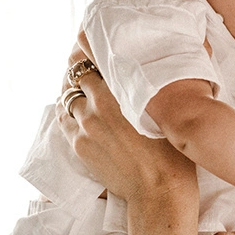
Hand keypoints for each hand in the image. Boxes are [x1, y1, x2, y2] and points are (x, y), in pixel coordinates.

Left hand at [57, 56, 197, 203]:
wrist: (158, 191)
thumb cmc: (172, 150)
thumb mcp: (166, 110)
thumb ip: (151, 87)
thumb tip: (152, 68)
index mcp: (121, 91)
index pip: (94, 59)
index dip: (92, 49)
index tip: (95, 44)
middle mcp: (98, 104)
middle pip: (77, 75)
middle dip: (82, 69)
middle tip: (90, 65)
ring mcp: (85, 126)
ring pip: (67, 96)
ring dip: (74, 90)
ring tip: (83, 88)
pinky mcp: (79, 144)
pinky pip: (63, 118)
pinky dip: (67, 109)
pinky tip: (75, 109)